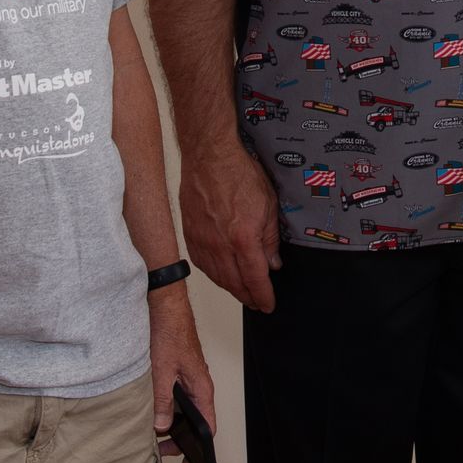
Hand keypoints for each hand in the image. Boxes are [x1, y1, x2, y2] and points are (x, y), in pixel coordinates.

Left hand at [147, 287, 216, 462]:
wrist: (164, 304)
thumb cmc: (169, 331)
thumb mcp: (162, 371)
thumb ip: (162, 401)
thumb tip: (161, 427)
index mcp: (202, 387)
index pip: (208, 425)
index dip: (200, 448)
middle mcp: (198, 384)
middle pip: (195, 420)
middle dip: (179, 438)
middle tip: (160, 450)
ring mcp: (187, 377)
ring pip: (182, 408)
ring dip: (170, 422)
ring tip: (152, 432)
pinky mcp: (177, 371)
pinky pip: (174, 396)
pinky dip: (164, 407)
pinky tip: (150, 410)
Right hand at [178, 146, 281, 310]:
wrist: (208, 157)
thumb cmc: (238, 173)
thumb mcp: (268, 204)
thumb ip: (270, 239)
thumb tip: (272, 263)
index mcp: (243, 239)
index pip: (255, 279)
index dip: (263, 296)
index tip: (268, 304)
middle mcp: (220, 246)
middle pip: (234, 284)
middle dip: (248, 297)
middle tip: (257, 303)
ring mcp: (202, 242)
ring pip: (217, 277)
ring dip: (231, 289)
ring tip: (242, 293)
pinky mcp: (190, 235)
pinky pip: (201, 264)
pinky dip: (214, 275)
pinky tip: (221, 275)